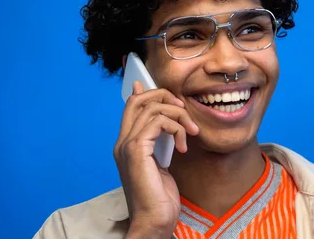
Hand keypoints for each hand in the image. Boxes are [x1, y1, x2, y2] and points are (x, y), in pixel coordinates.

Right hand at [114, 81, 198, 238]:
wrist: (154, 220)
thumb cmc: (159, 197)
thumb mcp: (161, 163)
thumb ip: (161, 142)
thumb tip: (165, 124)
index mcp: (126, 145)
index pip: (131, 107)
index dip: (148, 92)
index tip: (171, 96)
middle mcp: (122, 142)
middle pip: (138, 101)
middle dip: (164, 97)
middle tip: (183, 109)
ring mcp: (127, 146)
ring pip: (152, 109)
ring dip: (178, 115)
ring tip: (191, 131)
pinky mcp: (137, 151)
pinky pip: (158, 122)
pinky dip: (176, 128)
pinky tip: (183, 145)